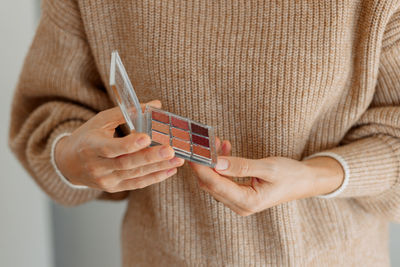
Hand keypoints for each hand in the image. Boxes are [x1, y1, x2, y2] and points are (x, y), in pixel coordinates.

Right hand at [55, 100, 183, 191]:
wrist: (69, 163)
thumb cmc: (88, 137)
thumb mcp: (101, 120)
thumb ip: (128, 112)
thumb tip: (156, 104)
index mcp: (91, 146)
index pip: (111, 148)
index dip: (129, 144)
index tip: (146, 137)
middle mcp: (98, 166)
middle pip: (127, 163)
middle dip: (150, 157)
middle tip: (170, 150)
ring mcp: (106, 180)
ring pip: (135, 175)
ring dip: (158, 168)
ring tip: (178, 160)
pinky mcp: (114, 188)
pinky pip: (136, 184)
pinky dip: (155, 178)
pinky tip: (170, 170)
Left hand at [190, 142, 343, 215]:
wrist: (305, 182)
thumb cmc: (291, 174)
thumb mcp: (268, 167)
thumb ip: (241, 166)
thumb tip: (217, 163)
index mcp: (247, 202)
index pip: (215, 185)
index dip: (201, 168)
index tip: (192, 153)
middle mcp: (240, 206)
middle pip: (211, 185)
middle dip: (204, 164)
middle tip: (202, 143)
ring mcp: (239, 202)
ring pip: (215, 182)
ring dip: (212, 163)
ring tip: (216, 142)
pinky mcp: (239, 195)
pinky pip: (223, 180)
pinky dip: (220, 165)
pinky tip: (225, 149)